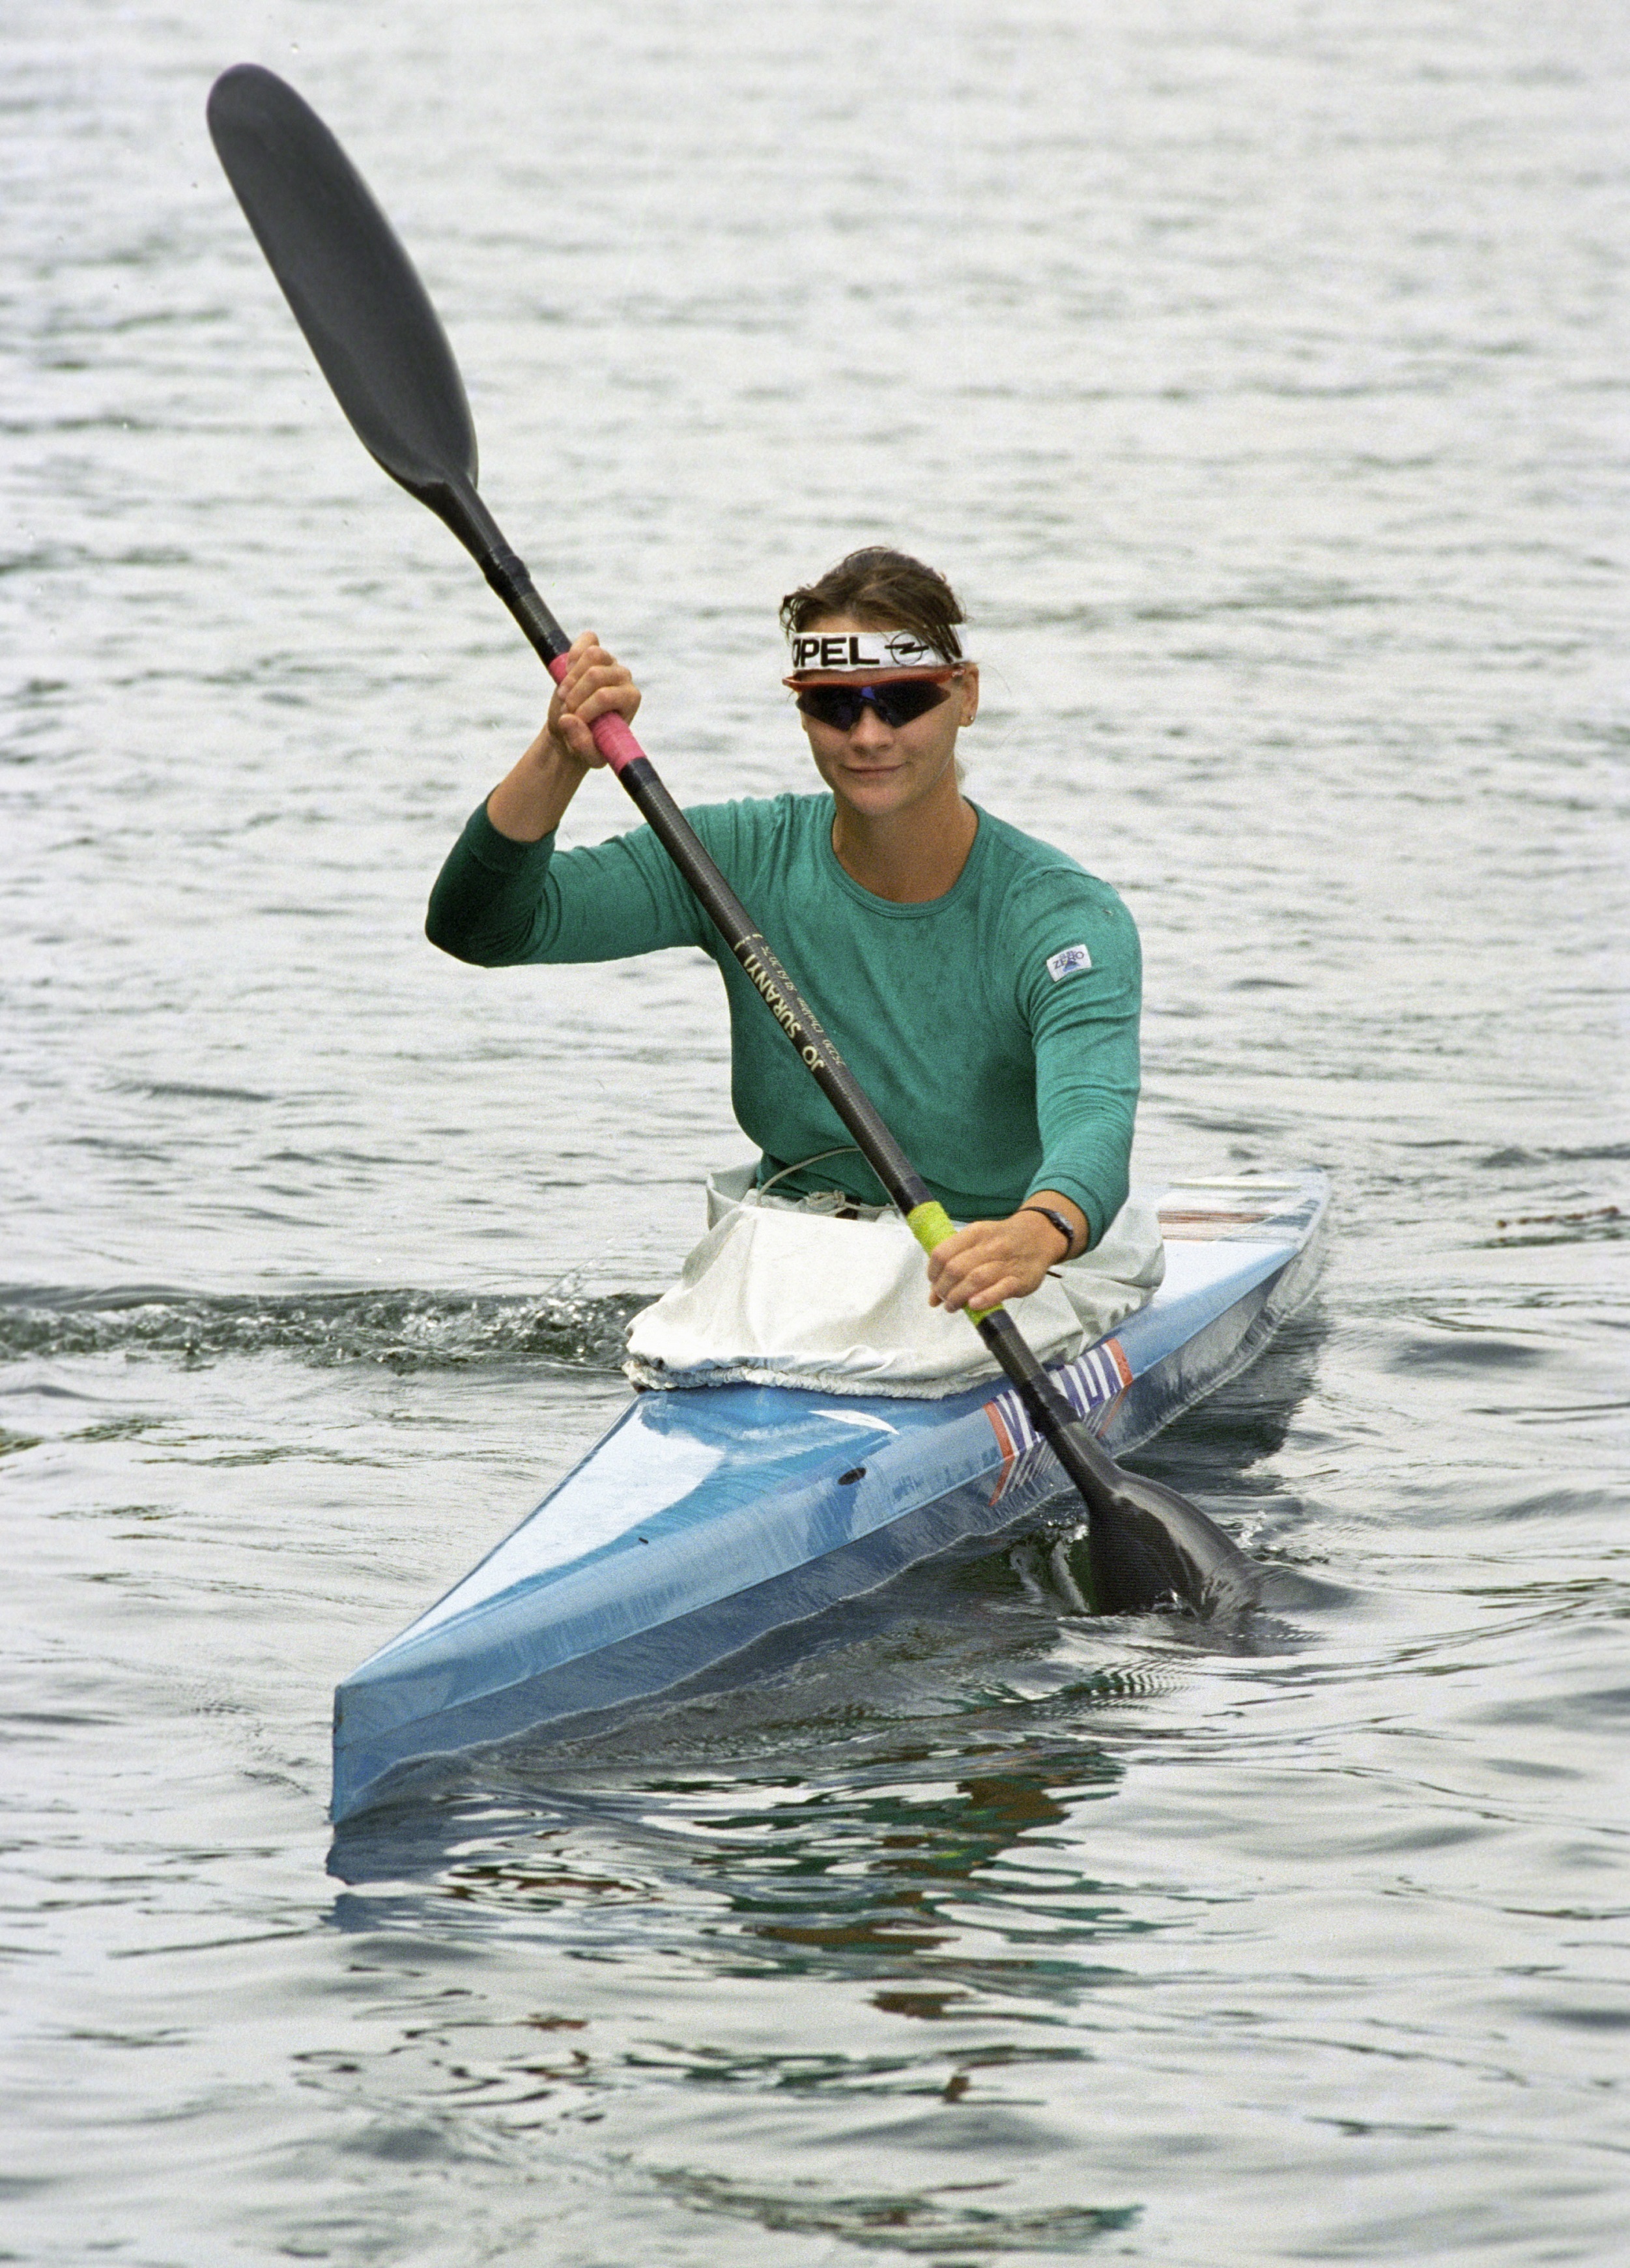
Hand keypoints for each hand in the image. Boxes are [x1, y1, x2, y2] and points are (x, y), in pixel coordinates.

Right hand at [544, 630, 640, 766]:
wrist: (574, 728)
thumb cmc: (588, 743)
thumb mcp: (588, 755)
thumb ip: (582, 744)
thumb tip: (569, 720)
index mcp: (630, 699)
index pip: (605, 695)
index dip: (584, 708)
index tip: (574, 722)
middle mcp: (624, 678)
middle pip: (595, 675)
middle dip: (574, 696)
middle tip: (567, 712)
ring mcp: (610, 662)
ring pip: (592, 655)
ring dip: (571, 678)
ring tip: (565, 696)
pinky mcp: (595, 651)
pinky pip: (588, 640)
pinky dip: (574, 654)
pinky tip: (567, 672)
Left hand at [926, 1204, 1077, 1313]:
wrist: (1039, 1236)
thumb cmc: (1002, 1242)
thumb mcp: (978, 1242)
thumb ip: (955, 1263)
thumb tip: (932, 1297)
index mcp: (975, 1233)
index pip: (942, 1253)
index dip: (933, 1272)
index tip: (934, 1284)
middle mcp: (990, 1245)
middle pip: (955, 1268)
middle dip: (943, 1289)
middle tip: (944, 1299)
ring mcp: (1007, 1262)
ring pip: (975, 1279)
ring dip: (958, 1297)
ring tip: (953, 1306)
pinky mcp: (1021, 1279)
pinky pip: (1001, 1289)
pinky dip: (985, 1298)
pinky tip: (973, 1305)